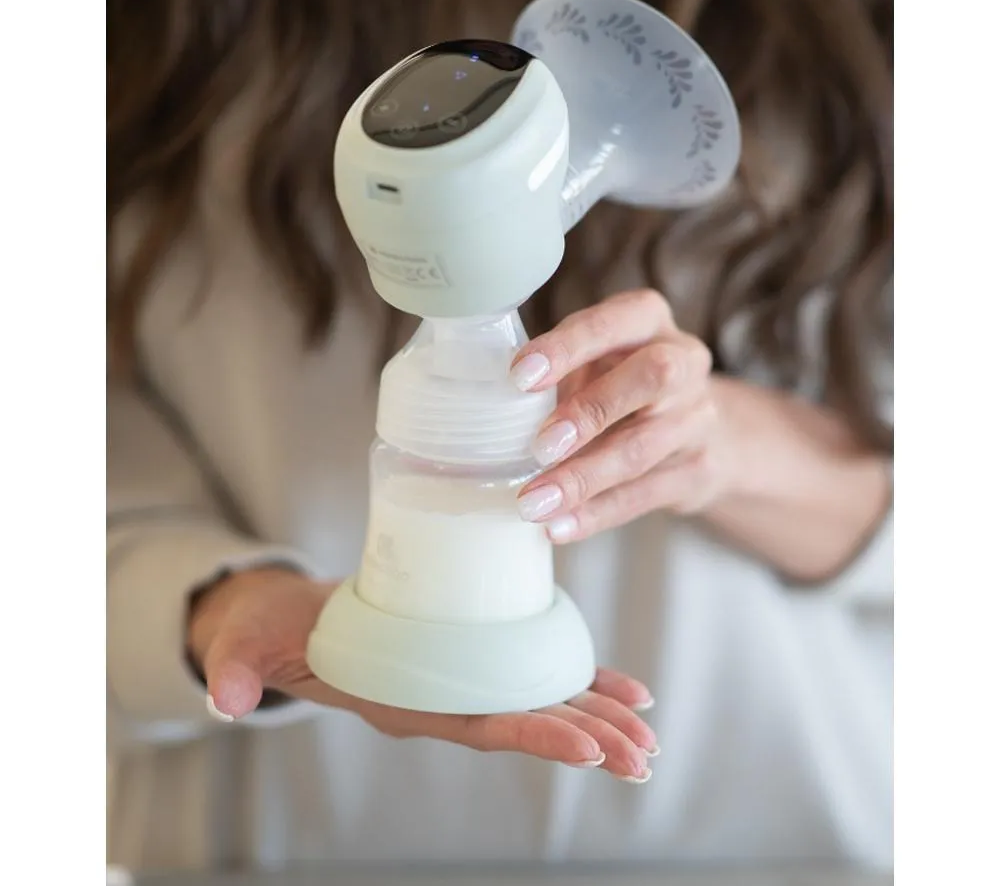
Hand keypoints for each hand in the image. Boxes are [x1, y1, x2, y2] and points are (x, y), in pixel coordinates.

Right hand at [188, 567, 658, 780]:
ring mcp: (459, 677)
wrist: (293, 624)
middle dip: (585, 737)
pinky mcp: (471, 650)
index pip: (476, 724)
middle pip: (523, 720)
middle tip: (642, 755)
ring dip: (595, 713)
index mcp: (403, 702)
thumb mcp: (247, 649)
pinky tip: (621, 685)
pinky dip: (581, 676)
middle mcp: (441, 698)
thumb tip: (225, 699)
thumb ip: (237, 671)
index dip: (532, 734)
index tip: (586, 746)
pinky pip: (533, 666)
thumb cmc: (274, 637)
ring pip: (538, 698)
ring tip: (645, 729)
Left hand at [511, 289, 727, 542]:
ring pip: (642, 448)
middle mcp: (684, 362)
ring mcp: (697, 419)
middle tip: (539, 446)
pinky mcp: (698, 470)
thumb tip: (486, 404)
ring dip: (582, 478)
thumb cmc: (620, 383)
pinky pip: (644, 495)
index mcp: (648, 321)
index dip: (569, 347)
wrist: (700, 430)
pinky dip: (596, 513)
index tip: (519, 376)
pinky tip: (559, 526)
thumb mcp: (593, 361)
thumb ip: (557, 372)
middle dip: (590, 412)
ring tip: (533, 502)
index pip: (616, 321)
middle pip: (652, 379)